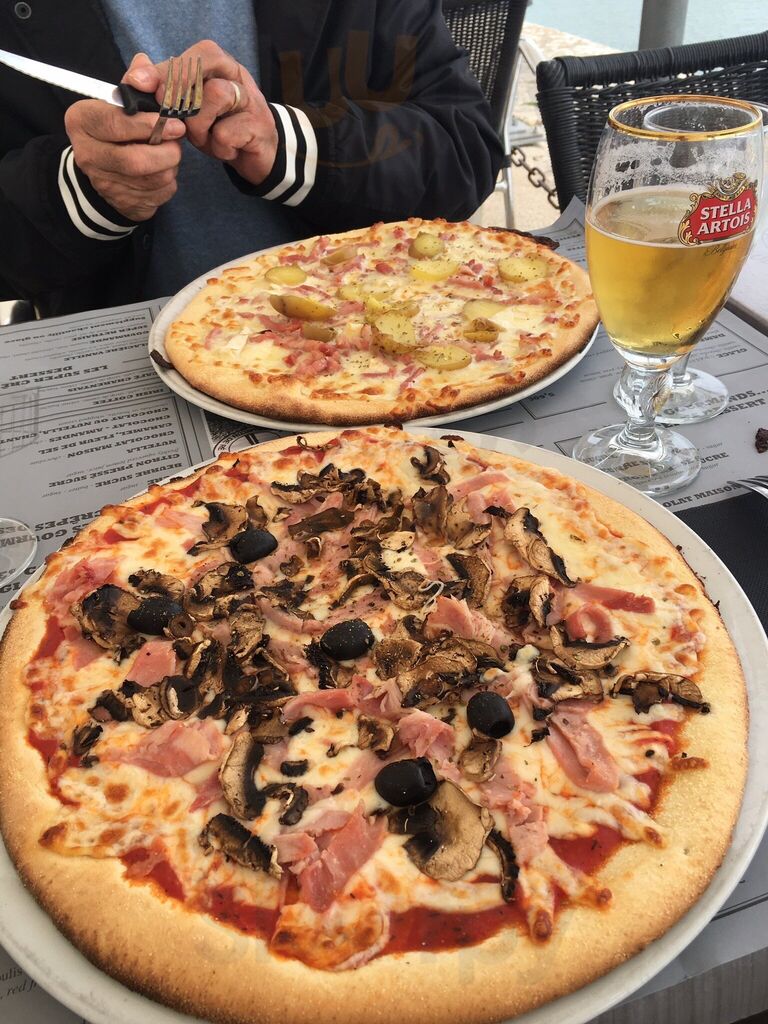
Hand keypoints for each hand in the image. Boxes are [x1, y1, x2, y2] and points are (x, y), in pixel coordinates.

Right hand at [64, 53, 184, 221]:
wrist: (105, 168)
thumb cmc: (117, 127)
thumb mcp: (121, 100)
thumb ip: (135, 82)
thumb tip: (144, 63)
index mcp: (81, 121)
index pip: (115, 124)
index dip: (148, 125)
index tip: (175, 124)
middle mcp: (86, 155)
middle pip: (134, 160)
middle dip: (165, 151)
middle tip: (178, 141)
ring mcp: (104, 184)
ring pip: (151, 179)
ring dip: (170, 166)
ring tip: (170, 153)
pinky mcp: (124, 204)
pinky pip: (158, 195)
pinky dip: (169, 182)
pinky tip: (164, 171)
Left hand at [124, 40, 277, 186]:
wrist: (257, 156)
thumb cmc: (220, 128)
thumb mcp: (189, 110)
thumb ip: (164, 92)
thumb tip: (135, 75)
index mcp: (219, 66)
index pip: (193, 55)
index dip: (165, 68)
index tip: (139, 83)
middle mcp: (236, 76)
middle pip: (202, 67)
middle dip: (177, 91)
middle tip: (169, 115)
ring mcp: (251, 100)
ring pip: (216, 95)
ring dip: (199, 125)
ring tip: (204, 139)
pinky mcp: (259, 127)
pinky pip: (227, 133)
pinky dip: (218, 147)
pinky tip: (224, 151)